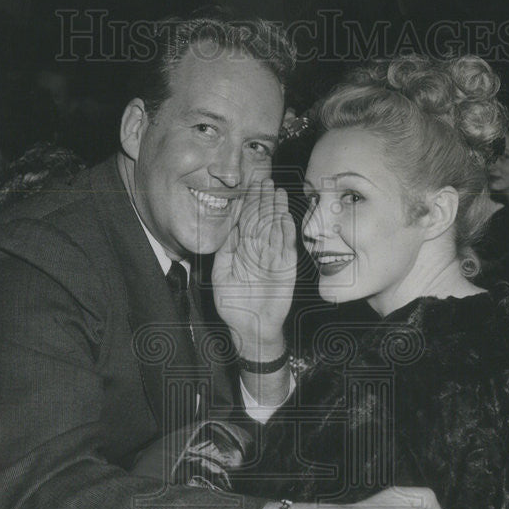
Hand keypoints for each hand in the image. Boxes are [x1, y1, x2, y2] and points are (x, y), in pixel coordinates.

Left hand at [212, 178, 296, 357]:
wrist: (252, 327)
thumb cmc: (233, 305)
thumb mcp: (221, 275)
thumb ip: (224, 251)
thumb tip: (229, 227)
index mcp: (242, 250)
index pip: (246, 221)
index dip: (247, 203)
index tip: (249, 186)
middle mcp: (259, 250)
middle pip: (262, 220)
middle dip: (263, 200)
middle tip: (265, 180)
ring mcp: (274, 257)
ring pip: (276, 229)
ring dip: (277, 210)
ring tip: (278, 192)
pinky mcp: (287, 267)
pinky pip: (287, 246)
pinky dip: (287, 231)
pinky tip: (285, 217)